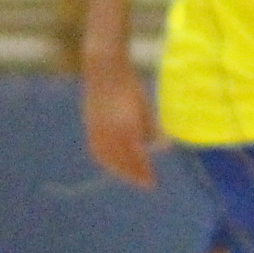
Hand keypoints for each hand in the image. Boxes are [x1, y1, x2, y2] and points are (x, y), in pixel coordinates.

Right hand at [82, 59, 155, 188]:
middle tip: (145, 182)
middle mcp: (112, 132)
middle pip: (123, 162)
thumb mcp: (145, 108)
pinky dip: (106, 161)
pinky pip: (97, 151)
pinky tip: (112, 164)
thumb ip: (152, 130)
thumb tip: (163, 148)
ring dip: (120, 171)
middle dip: (134, 175)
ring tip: (130, 176)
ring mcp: (98, 131)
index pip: (137, 158)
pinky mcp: (90, 127)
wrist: (105, 70)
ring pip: (109, 159)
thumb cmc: (130, 87)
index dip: (145, 172)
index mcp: (128, 127)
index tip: (153, 182)